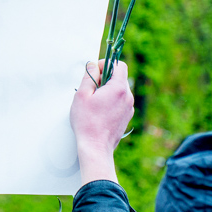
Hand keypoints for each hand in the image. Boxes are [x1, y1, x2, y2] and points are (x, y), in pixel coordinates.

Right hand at [70, 60, 133, 183]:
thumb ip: (89, 76)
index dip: (106, 64)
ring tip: (94, 102)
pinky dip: (111, 100)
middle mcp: (128, 97)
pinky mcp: (127, 116)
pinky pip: (120, 101)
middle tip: (91, 89)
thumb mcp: (82, 95)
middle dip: (105, 78)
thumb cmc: (87, 122)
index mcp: (118, 88)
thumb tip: (93, 65)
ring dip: (107, 90)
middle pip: (119, 77)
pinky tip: (99, 111)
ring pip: (119, 90)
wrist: (96, 147)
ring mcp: (129, 108)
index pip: (119, 65)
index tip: (95, 72)